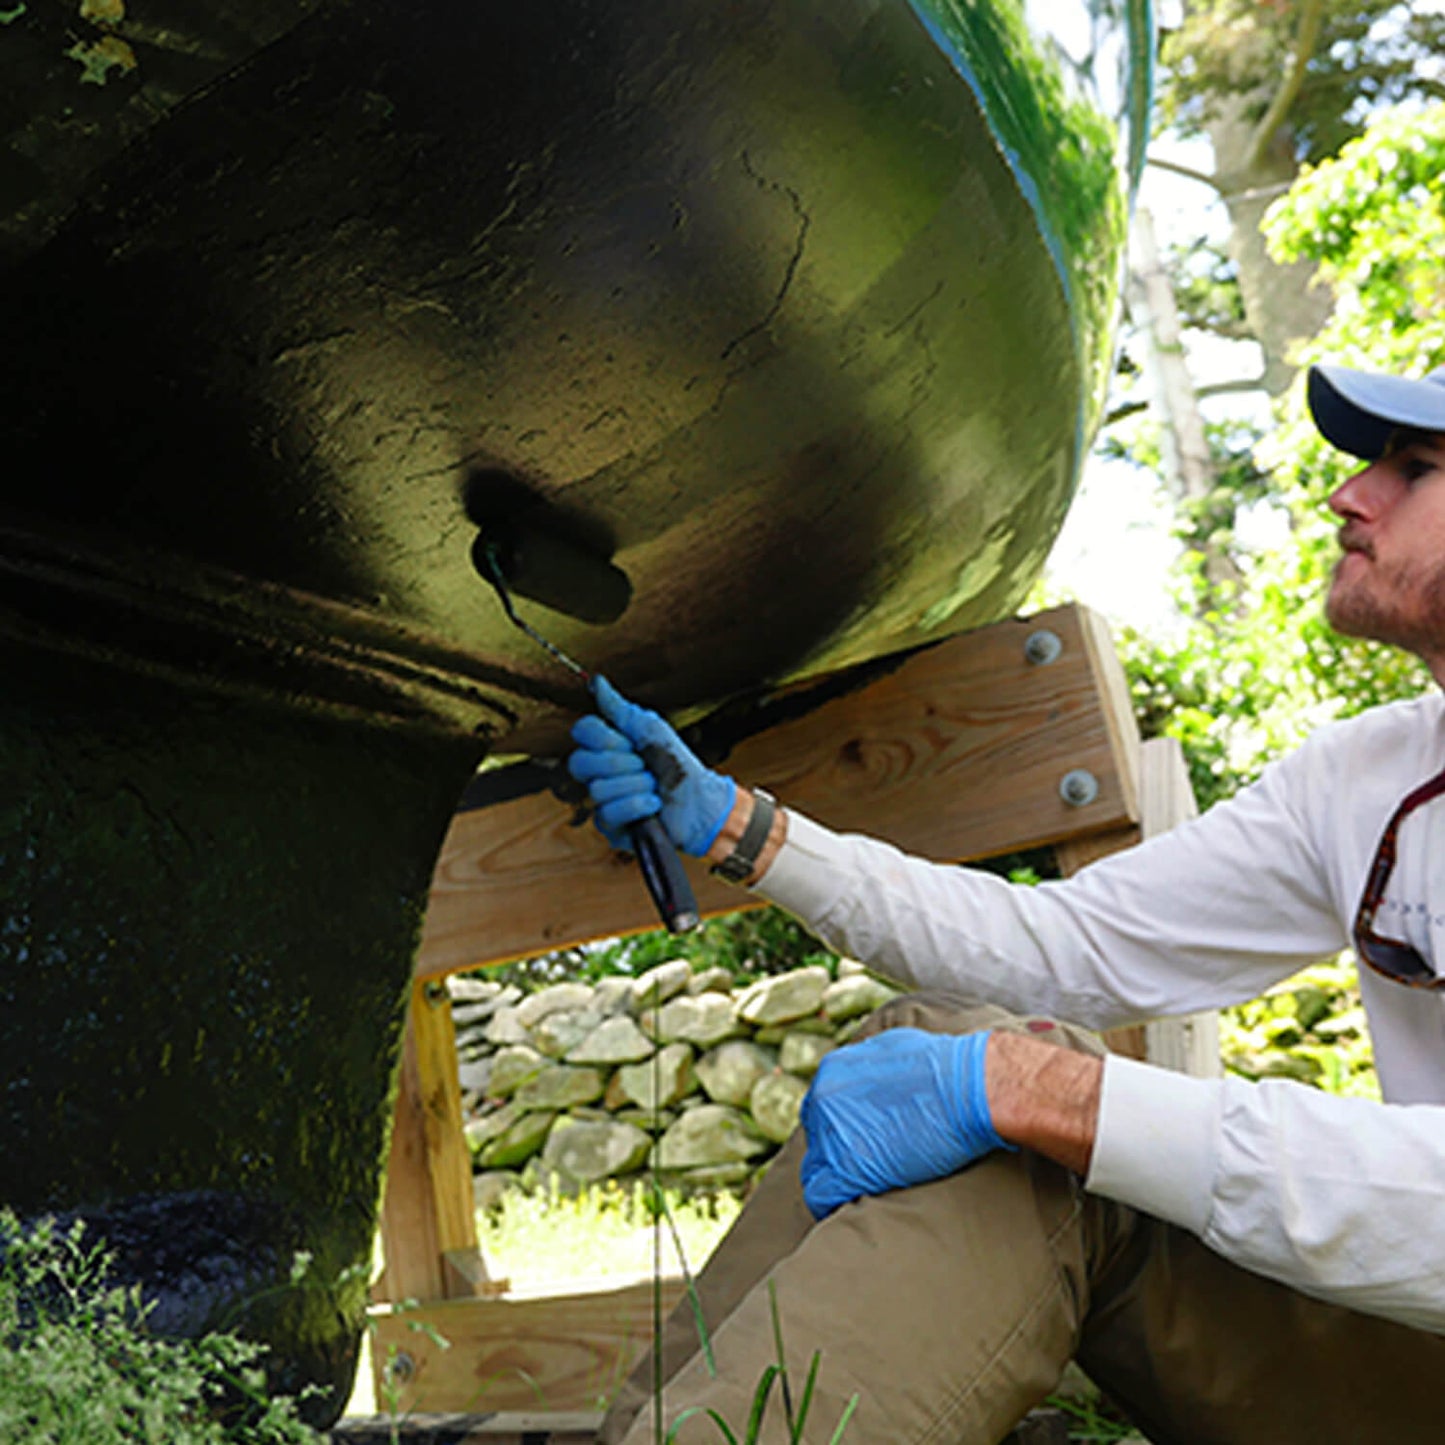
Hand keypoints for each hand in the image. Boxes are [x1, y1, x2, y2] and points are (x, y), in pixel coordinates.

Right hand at [568, 676, 736, 855]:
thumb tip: (596, 681)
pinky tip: (653, 806)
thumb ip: (619, 709)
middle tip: (645, 766)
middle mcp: (599, 773)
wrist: (702, 801)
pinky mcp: (610, 827)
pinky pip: (608, 814)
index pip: (582, 732)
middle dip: (621, 763)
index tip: (631, 742)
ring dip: (636, 786)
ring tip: (655, 788)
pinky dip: (637, 806)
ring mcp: (602, 800)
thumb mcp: (651, 729)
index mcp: (607, 746)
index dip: (605, 737)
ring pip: (598, 790)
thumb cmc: (679, 764)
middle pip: (580, 763)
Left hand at [799, 1028, 1013, 1219]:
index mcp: (832, 1071)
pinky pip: (822, 1196)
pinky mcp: (846, 1168)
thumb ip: (869, 1065)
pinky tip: (856, 1206)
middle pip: (816, 1140)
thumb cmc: (946, 1068)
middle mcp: (823, 1100)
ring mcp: (831, 1135)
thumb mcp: (893, 1046)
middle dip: (837, 1155)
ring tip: (866, 1191)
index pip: (819, 1111)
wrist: (969, 1089)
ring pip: (816, 1171)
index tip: (862, 1144)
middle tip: (868, 1168)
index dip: (840, 1130)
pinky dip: (834, 1204)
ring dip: (838, 1180)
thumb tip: (870, 1080)